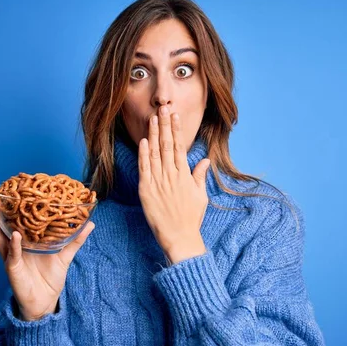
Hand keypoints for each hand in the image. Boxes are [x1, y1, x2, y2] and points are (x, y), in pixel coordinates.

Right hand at [0, 184, 94, 320]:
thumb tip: (91, 223)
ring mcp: (9, 256)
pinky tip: (15, 235)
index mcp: (21, 238)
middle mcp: (11, 245)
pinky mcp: (13, 269)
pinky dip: (13, 245)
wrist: (46, 301)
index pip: (8, 216)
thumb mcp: (64, 254)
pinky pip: (11, 255)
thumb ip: (75, 238)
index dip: (2, 201)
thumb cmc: (50, 276)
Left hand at [137, 105, 210, 264]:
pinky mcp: (146, 190)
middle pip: (167, 145)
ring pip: (154, 153)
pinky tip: (143, 141)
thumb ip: (199, 176)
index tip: (174, 115)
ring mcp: (158, 182)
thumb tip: (204, 160)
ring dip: (153, 135)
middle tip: (162, 108)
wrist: (179, 237)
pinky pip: (144, 169)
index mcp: (184, 175)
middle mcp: (171, 175)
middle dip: (164, 125)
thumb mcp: (200, 196)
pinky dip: (143, 154)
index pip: (179, 146)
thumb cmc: (191, 217)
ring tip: (152, 119)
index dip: (176, 129)